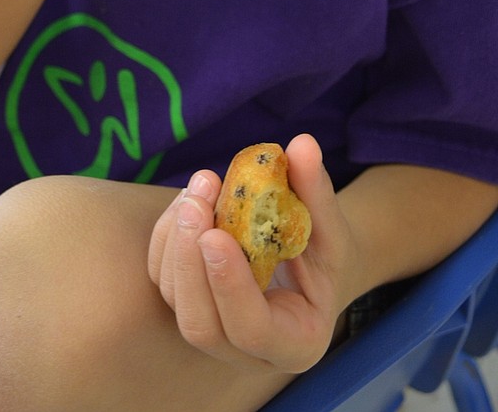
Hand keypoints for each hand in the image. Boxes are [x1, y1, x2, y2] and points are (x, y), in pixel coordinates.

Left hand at [148, 135, 354, 373]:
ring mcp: (214, 333)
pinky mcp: (191, 304)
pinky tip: (189, 197)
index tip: (216, 234)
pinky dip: (168, 235)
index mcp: (295, 343)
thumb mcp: (334, 227)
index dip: (230, 286)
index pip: (253, 331)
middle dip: (189, 260)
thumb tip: (302, 144)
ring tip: (199, 185)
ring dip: (176, 239)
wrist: (310, 267)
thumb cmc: (328, 255)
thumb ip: (317, 192)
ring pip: (175, 299)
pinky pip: (163, 277)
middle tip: (197, 200)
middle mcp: (248, 352)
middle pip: (201, 324)